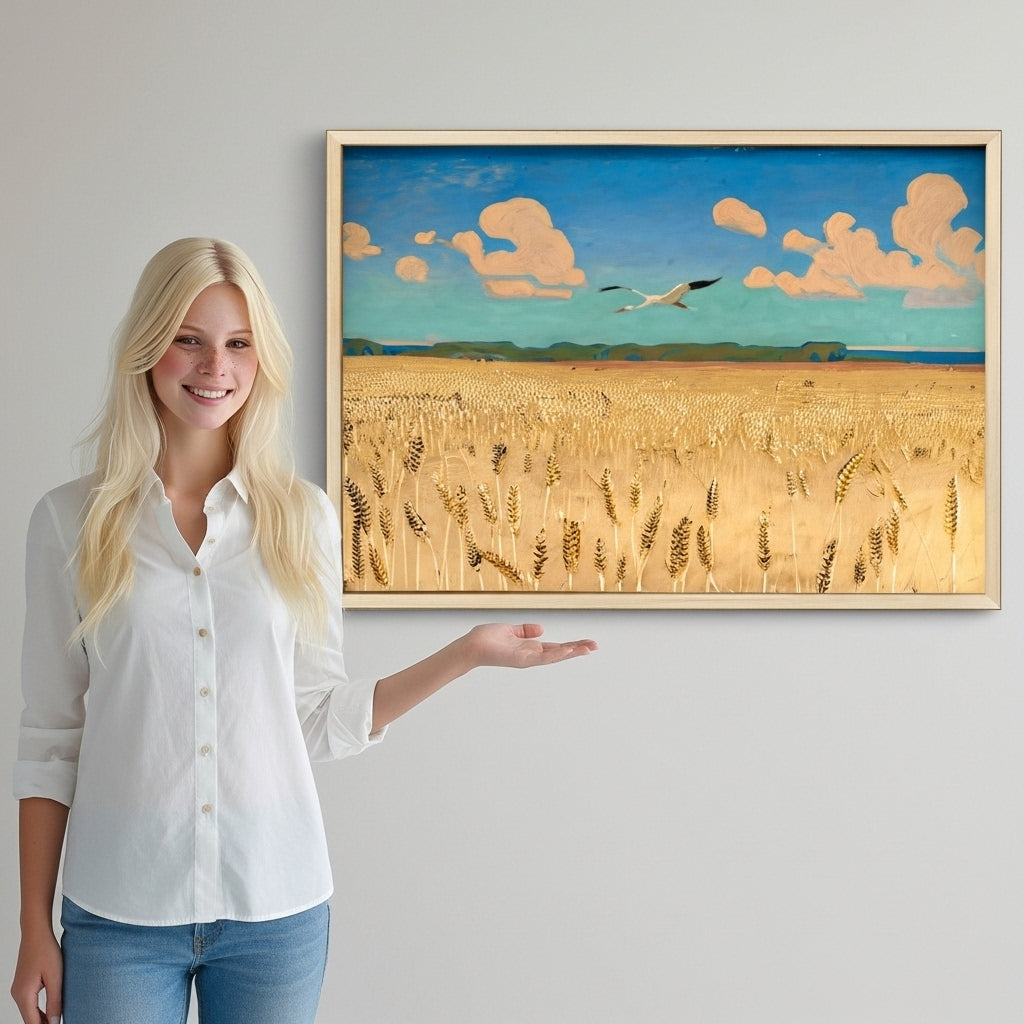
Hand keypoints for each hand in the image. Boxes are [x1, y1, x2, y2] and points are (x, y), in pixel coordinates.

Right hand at [11, 928, 61, 1023]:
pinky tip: (50, 1011)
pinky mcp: (23, 984)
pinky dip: (38, 1010)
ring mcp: (18, 989)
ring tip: (56, 1021)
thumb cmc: (46, 951)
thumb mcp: (55, 977)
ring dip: (41, 1018)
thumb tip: (54, 1022)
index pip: (32, 1022)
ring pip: (29, 1012)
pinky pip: (29, 1003)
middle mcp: (17, 995)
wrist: (36, 933)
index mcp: (24, 996)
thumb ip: (54, 1001)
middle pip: (29, 1019)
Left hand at [463, 622, 597, 669]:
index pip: (555, 647)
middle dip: (577, 650)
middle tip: (595, 646)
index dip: (572, 645)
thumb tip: (541, 629)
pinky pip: (541, 657)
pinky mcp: (521, 659)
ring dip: (571, 652)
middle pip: (559, 653)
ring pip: (554, 656)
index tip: (588, 643)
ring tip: (587, 648)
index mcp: (530, 649)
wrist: (471, 646)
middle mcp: (531, 656)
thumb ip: (525, 631)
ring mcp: (527, 659)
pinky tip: (567, 649)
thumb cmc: (486, 639)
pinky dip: (555, 653)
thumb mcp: (510, 630)